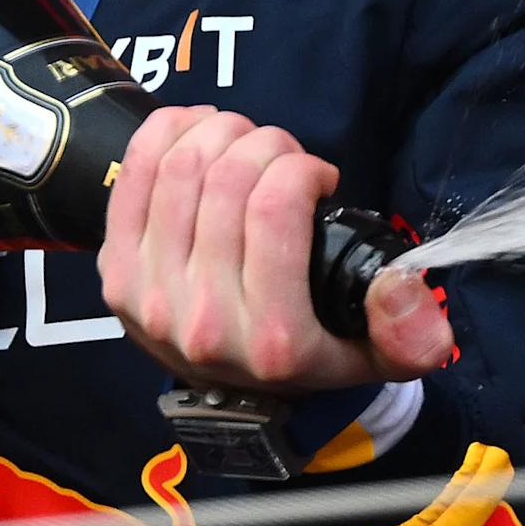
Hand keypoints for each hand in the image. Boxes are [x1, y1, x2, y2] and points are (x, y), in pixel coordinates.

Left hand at [97, 106, 453, 393]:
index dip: (300, 168)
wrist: (237, 397)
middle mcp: (203, 322)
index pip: (274, 210)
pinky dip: (164, 134)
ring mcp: (148, 298)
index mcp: (272, 339)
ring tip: (244, 140)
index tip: (316, 176)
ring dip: (217, 132)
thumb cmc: (311, 354)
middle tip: (282, 153)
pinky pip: (130, 176)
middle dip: (263, 142)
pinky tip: (195, 129)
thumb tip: (402, 284)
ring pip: (177, 170)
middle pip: (224, 180)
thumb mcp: (378, 355)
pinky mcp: (113, 276)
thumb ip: (411, 331)